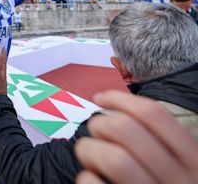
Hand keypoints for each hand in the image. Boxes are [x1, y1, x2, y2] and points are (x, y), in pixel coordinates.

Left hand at [75, 91, 197, 183]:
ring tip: (89, 155)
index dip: (120, 99)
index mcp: (196, 163)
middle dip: (100, 124)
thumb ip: (160, 146)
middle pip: (127, 130)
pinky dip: (85, 177)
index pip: (156, 115)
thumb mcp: (179, 169)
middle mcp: (182, 183)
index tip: (99, 97)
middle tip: (95, 133)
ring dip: (89, 149)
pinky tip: (90, 178)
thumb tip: (115, 110)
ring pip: (113, 158)